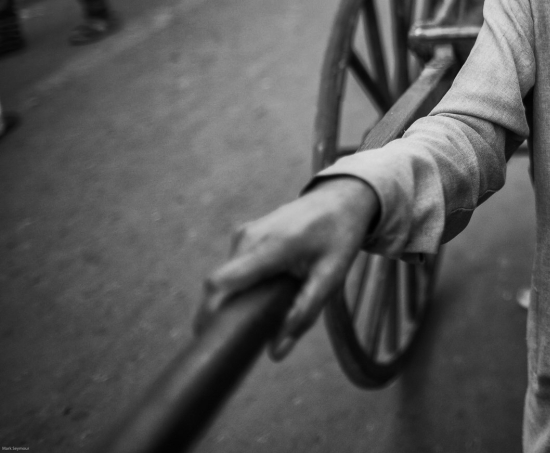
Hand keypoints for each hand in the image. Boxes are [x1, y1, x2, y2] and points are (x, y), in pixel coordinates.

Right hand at [196, 176, 378, 359]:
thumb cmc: (338, 237)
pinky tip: (262, 297)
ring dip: (234, 300)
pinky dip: (240, 287)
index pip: (221, 282)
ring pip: (226, 278)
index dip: (207, 313)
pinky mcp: (245, 234)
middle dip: (222, 314)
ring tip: (257, 319)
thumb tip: (276, 354)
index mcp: (272, 247)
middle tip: (238, 341)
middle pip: (220, 285)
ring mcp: (245, 233)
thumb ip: (304, 313)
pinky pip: (234, 268)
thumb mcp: (331, 277)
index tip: (206, 341)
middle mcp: (250, 237)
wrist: (341, 197)